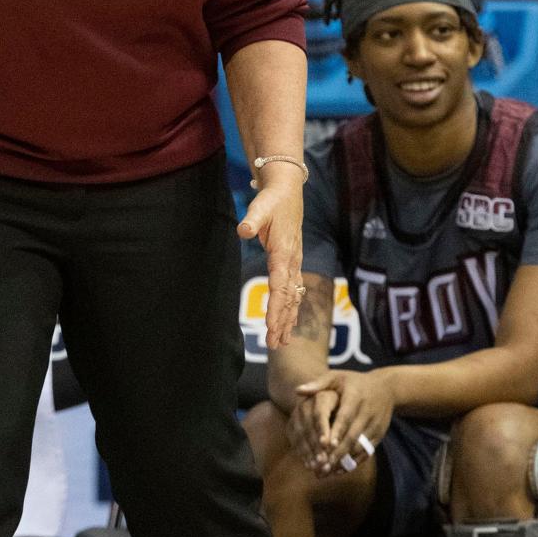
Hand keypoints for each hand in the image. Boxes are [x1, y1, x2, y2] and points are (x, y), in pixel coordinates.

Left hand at [238, 164, 303, 348]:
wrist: (287, 192)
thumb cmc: (272, 201)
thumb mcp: (260, 207)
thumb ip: (252, 219)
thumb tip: (243, 230)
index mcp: (284, 252)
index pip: (280, 285)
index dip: (276, 306)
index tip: (271, 325)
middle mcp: (292, 262)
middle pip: (288, 297)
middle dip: (282, 321)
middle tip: (274, 344)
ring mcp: (294, 264)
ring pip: (293, 298)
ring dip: (288, 320)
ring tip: (281, 343)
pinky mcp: (292, 265)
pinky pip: (293, 292)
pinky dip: (290, 310)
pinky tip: (287, 325)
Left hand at [293, 368, 394, 471]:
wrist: (386, 388)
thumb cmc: (353, 382)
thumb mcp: (337, 377)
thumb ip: (318, 383)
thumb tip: (297, 391)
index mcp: (356, 397)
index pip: (346, 416)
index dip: (337, 432)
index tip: (327, 445)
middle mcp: (368, 412)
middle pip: (353, 435)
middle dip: (338, 452)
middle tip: (323, 465)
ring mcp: (375, 424)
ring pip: (360, 446)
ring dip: (345, 460)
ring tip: (328, 471)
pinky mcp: (379, 434)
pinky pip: (367, 451)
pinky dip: (354, 461)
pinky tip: (340, 470)